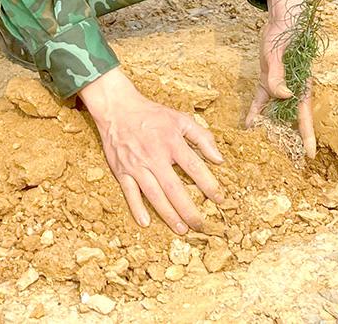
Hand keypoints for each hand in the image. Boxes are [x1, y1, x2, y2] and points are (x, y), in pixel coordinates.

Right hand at [80, 68, 225, 233]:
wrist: (117, 108)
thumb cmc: (152, 115)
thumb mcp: (180, 118)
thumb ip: (202, 137)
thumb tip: (219, 159)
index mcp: (171, 142)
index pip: (195, 168)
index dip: (209, 185)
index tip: (220, 199)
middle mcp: (154, 156)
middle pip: (175, 189)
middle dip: (189, 210)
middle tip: (200, 226)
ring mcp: (137, 165)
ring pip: (154, 195)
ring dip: (168, 214)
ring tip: (181, 229)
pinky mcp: (122, 170)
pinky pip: (130, 192)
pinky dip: (137, 207)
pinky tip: (146, 222)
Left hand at [244, 0, 315, 156]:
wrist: (282, 16)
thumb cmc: (285, 32)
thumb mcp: (277, 52)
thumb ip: (277, 74)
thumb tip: (283, 96)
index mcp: (300, 84)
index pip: (304, 115)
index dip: (307, 135)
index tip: (310, 155)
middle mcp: (292, 88)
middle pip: (291, 119)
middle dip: (290, 139)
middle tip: (287, 162)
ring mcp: (280, 84)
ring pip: (276, 112)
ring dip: (272, 128)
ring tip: (264, 149)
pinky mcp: (269, 78)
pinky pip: (263, 100)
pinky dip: (257, 111)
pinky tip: (249, 124)